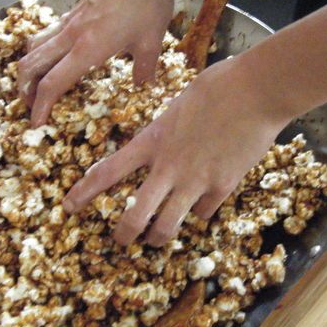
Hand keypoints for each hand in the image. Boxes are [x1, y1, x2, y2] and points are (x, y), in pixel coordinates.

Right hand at [18, 0, 174, 127]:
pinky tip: (57, 55)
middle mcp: (71, 36)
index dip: (41, 106)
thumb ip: (144, 70)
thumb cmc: (147, 4)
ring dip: (29, 66)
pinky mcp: (75, 11)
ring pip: (35, 45)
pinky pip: (48, 33)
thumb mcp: (151, 44)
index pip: (53, 83)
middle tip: (30, 104)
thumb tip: (143, 87)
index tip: (37, 123)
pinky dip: (42, 49)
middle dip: (24, 88)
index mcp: (87, 50)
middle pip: (31, 64)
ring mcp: (70, 21)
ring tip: (36, 82)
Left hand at [62, 56, 290, 245]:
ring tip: (156, 239)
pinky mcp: (223, 187)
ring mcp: (195, 181)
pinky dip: (198, 213)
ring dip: (158, 237)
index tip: (69, 206)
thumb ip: (164, 130)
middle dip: (124, 235)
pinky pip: (204, 213)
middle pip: (135, 215)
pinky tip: (200, 206)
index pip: (107, 172)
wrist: (256, 91)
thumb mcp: (177, 106)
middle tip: (121, 241)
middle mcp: (168, 167)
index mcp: (152, 141)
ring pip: (168, 226)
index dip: (84, 193)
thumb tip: (163, 142)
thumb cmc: (216, 86)